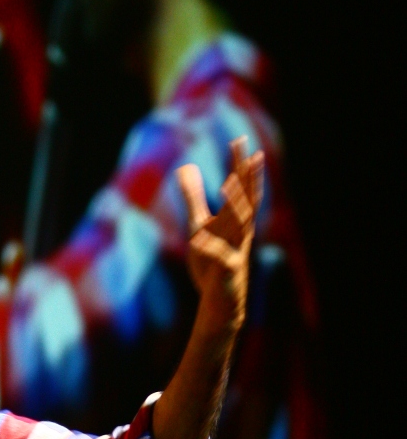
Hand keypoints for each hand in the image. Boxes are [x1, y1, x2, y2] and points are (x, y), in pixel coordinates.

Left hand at [176, 138, 263, 338]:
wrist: (219, 298)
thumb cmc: (211, 261)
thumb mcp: (198, 224)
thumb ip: (193, 198)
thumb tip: (186, 169)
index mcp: (233, 219)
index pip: (239, 187)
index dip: (239, 164)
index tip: (239, 140)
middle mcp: (239, 231)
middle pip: (247, 200)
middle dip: (248, 178)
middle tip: (253, 154)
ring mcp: (236, 249)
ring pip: (241, 225)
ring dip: (237, 205)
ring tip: (232, 185)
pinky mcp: (227, 270)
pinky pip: (220, 257)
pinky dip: (211, 248)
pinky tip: (199, 239)